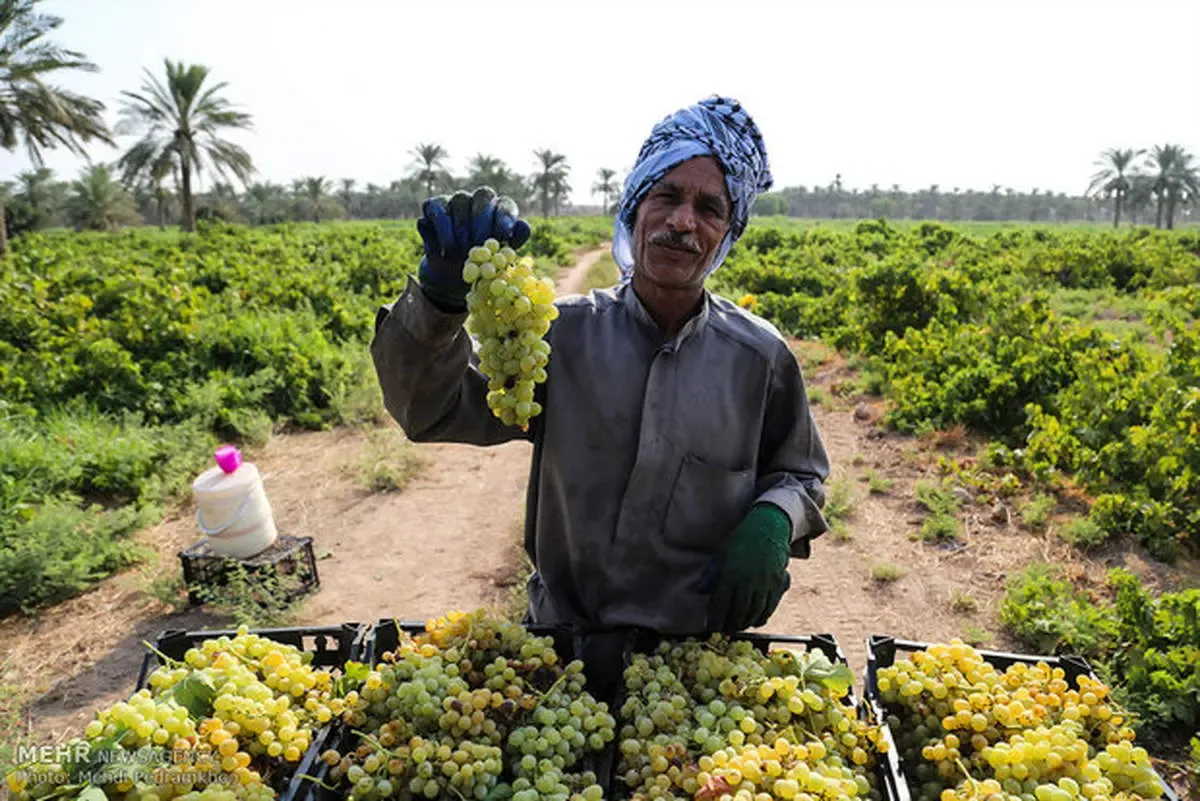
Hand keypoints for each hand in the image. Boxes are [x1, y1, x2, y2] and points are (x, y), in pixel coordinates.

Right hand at [416, 186, 531, 309]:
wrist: (452, 278)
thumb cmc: (481, 267)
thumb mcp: (500, 260)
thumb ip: (514, 241)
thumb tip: (523, 226)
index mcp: (500, 210)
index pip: (505, 205)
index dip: (504, 217)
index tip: (503, 235)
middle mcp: (479, 201)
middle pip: (483, 195)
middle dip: (482, 219)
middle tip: (478, 242)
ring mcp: (455, 201)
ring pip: (460, 200)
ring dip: (461, 227)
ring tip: (461, 250)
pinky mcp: (433, 207)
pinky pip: (437, 210)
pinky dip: (441, 230)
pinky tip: (445, 250)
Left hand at [700, 503, 792, 631]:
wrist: (768, 529)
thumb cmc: (741, 541)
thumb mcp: (721, 554)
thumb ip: (711, 574)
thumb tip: (701, 591)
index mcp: (731, 575)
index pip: (721, 604)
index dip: (716, 618)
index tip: (711, 626)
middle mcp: (748, 583)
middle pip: (738, 612)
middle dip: (730, 624)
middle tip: (724, 630)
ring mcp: (764, 586)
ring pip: (754, 613)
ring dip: (745, 623)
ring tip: (737, 626)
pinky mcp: (777, 585)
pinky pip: (769, 607)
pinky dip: (761, 617)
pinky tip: (755, 620)